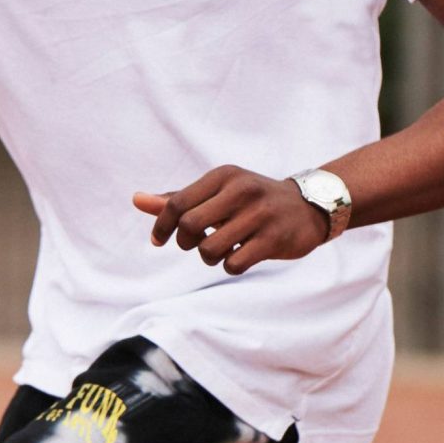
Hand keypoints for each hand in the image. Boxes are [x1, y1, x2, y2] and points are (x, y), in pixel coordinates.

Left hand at [133, 165, 333, 275]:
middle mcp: (240, 190)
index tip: (159, 241)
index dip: (162, 227)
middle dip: (185, 242)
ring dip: (208, 257)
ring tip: (219, 251)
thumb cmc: (250, 201)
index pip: (177, 203)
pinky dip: (230, 266)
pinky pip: (234, 263)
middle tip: (195, 244)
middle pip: (190, 226)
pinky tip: (239, 257)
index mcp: (222, 176)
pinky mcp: (274, 239)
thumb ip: (178, 199)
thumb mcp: (217, 192)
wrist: (306, 207)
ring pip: (210, 249)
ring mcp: (259, 214)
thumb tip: (136, 200)